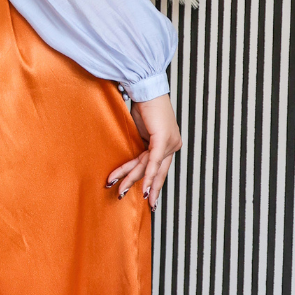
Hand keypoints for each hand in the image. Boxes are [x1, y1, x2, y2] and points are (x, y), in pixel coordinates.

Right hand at [105, 93, 181, 209]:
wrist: (146, 89)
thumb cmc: (143, 105)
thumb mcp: (141, 130)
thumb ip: (140, 146)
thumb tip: (131, 160)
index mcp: (169, 143)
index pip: (160, 167)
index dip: (154, 183)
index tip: (150, 197)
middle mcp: (173, 145)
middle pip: (157, 171)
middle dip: (149, 189)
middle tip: (147, 205)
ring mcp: (170, 143)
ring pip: (149, 168)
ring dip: (132, 180)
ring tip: (121, 192)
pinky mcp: (163, 140)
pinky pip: (152, 161)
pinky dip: (147, 175)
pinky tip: (142, 187)